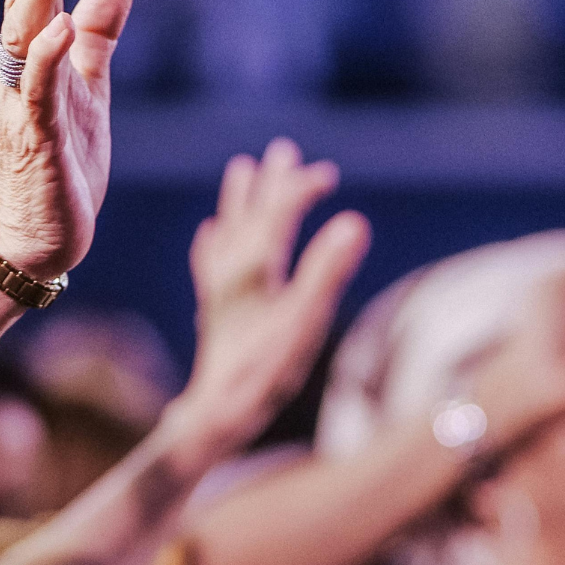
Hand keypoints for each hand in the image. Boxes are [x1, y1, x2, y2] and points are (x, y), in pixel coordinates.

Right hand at [0, 0, 134, 279]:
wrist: (42, 235)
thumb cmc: (63, 159)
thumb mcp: (89, 84)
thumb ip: (100, 31)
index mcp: (31, 53)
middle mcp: (17, 71)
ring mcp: (24, 104)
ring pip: (22, 34)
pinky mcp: (37, 141)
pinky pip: (37, 93)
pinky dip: (46, 57)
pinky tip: (62, 28)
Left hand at [182, 138, 370, 448]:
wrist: (216, 414)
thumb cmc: (263, 371)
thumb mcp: (304, 320)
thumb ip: (327, 271)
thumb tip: (354, 221)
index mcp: (254, 268)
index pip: (278, 213)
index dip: (300, 189)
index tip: (327, 175)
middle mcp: (232, 272)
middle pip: (251, 215)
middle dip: (269, 184)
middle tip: (283, 150)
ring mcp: (220, 291)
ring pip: (228, 232)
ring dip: (239, 201)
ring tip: (240, 171)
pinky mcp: (215, 312)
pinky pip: (211, 264)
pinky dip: (214, 242)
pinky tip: (209, 235)